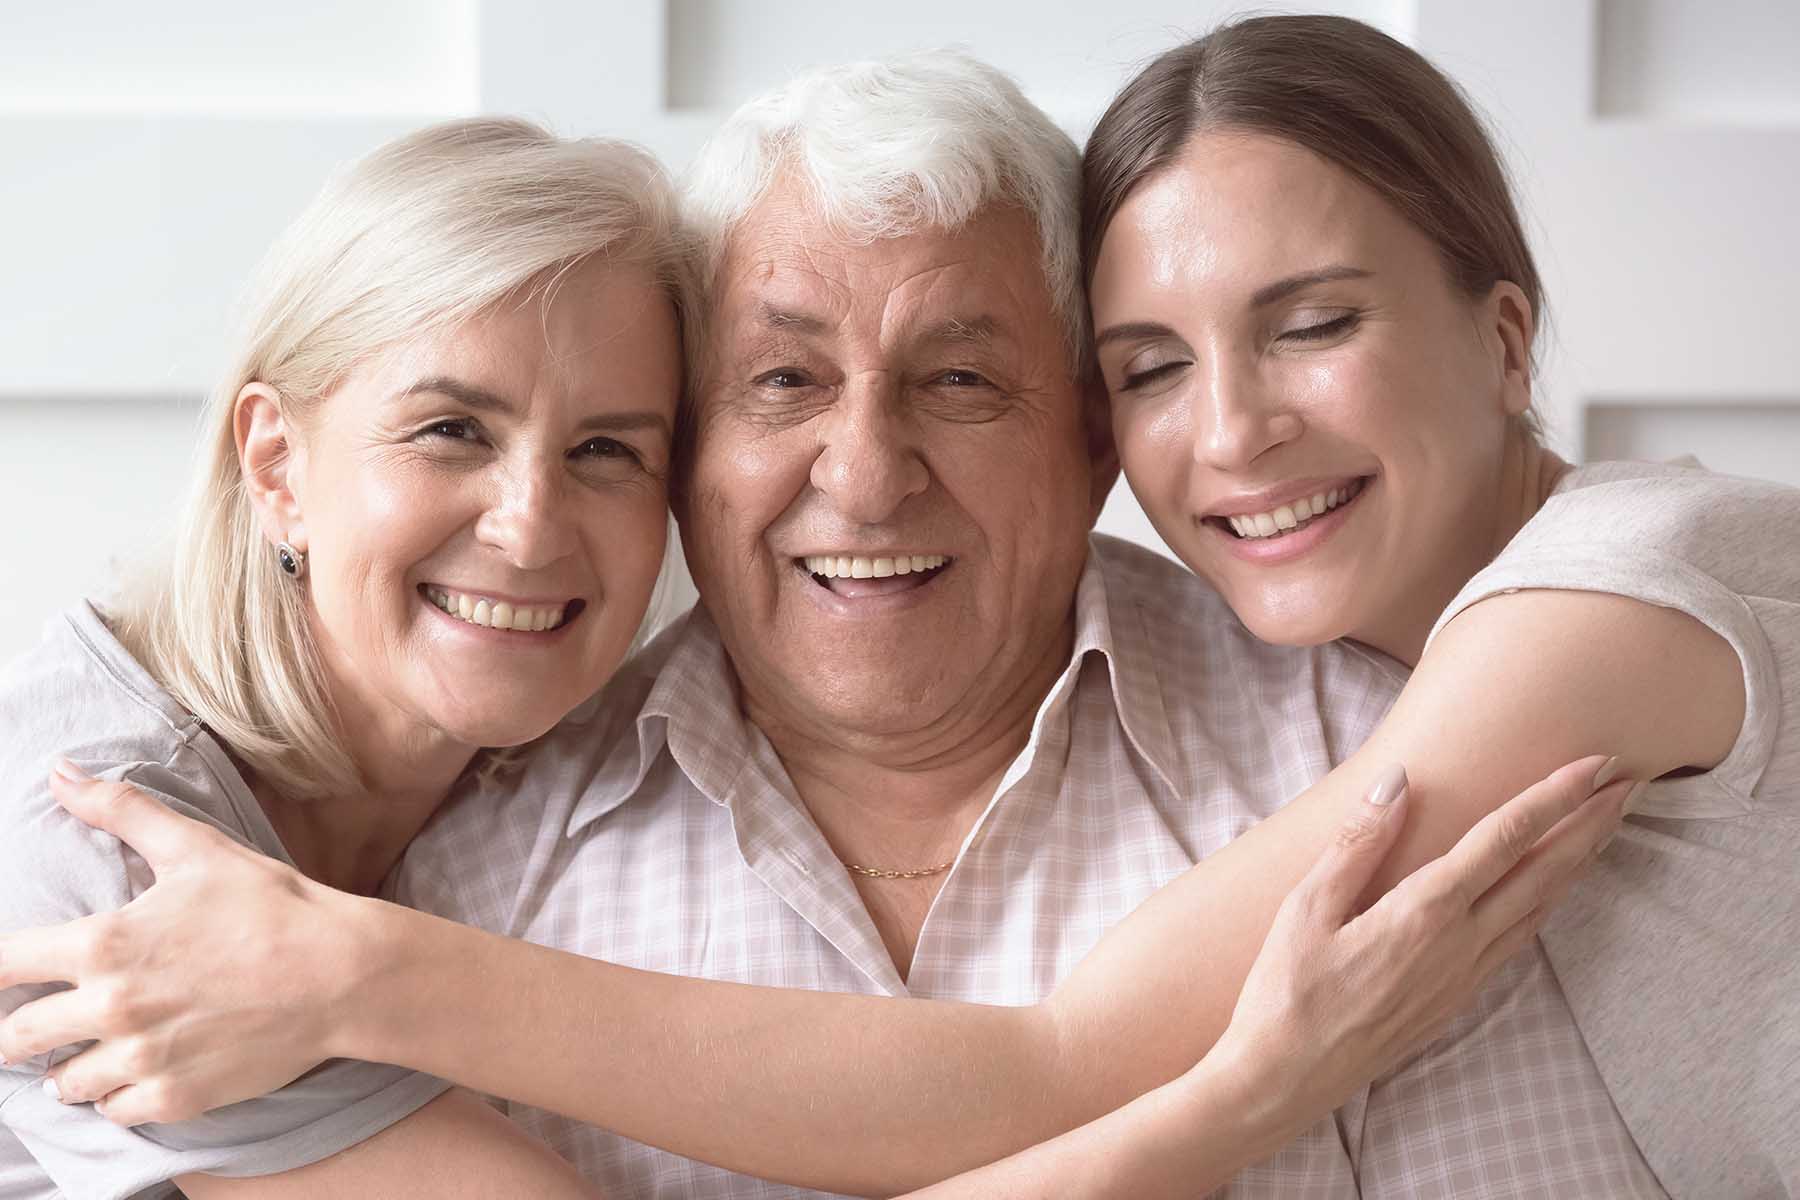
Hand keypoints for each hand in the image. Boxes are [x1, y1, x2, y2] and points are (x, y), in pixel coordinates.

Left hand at [0, 762, 378, 1123]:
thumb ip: (120, 810)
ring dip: (69, 1067)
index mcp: (104, 945)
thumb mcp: (196, 847)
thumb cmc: (272, 905)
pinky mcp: (175, 1097)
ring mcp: (143, 1059)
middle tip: (29, 1026)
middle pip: (15, 1040)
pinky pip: (115, 1112)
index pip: (0, 967)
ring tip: (90, 1050)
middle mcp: (111, 1009)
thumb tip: (59, 772)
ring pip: (65, 1083)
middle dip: (14, 1033)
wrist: (342, 973)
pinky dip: (117, 1096)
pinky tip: (135, 1073)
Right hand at [1202, 755, 1632, 1135]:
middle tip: (1630, 783)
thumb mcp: (1306, 907)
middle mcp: (1459, 943)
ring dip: (1578, 862)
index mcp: (1424, 912)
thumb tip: (1397, 781)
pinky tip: (1550, 892)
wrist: (1285, 1079)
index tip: (1595, 764)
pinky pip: (1519, 940)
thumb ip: (1358, 842)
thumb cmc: (1285, 990)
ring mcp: (1464, 975)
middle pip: (1544, 872)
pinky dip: (1548, 903)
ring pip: (1540, 908)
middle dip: (1590, 824)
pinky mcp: (1457, 998)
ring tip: (1605, 826)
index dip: (1554, 797)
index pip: (1505, 839)